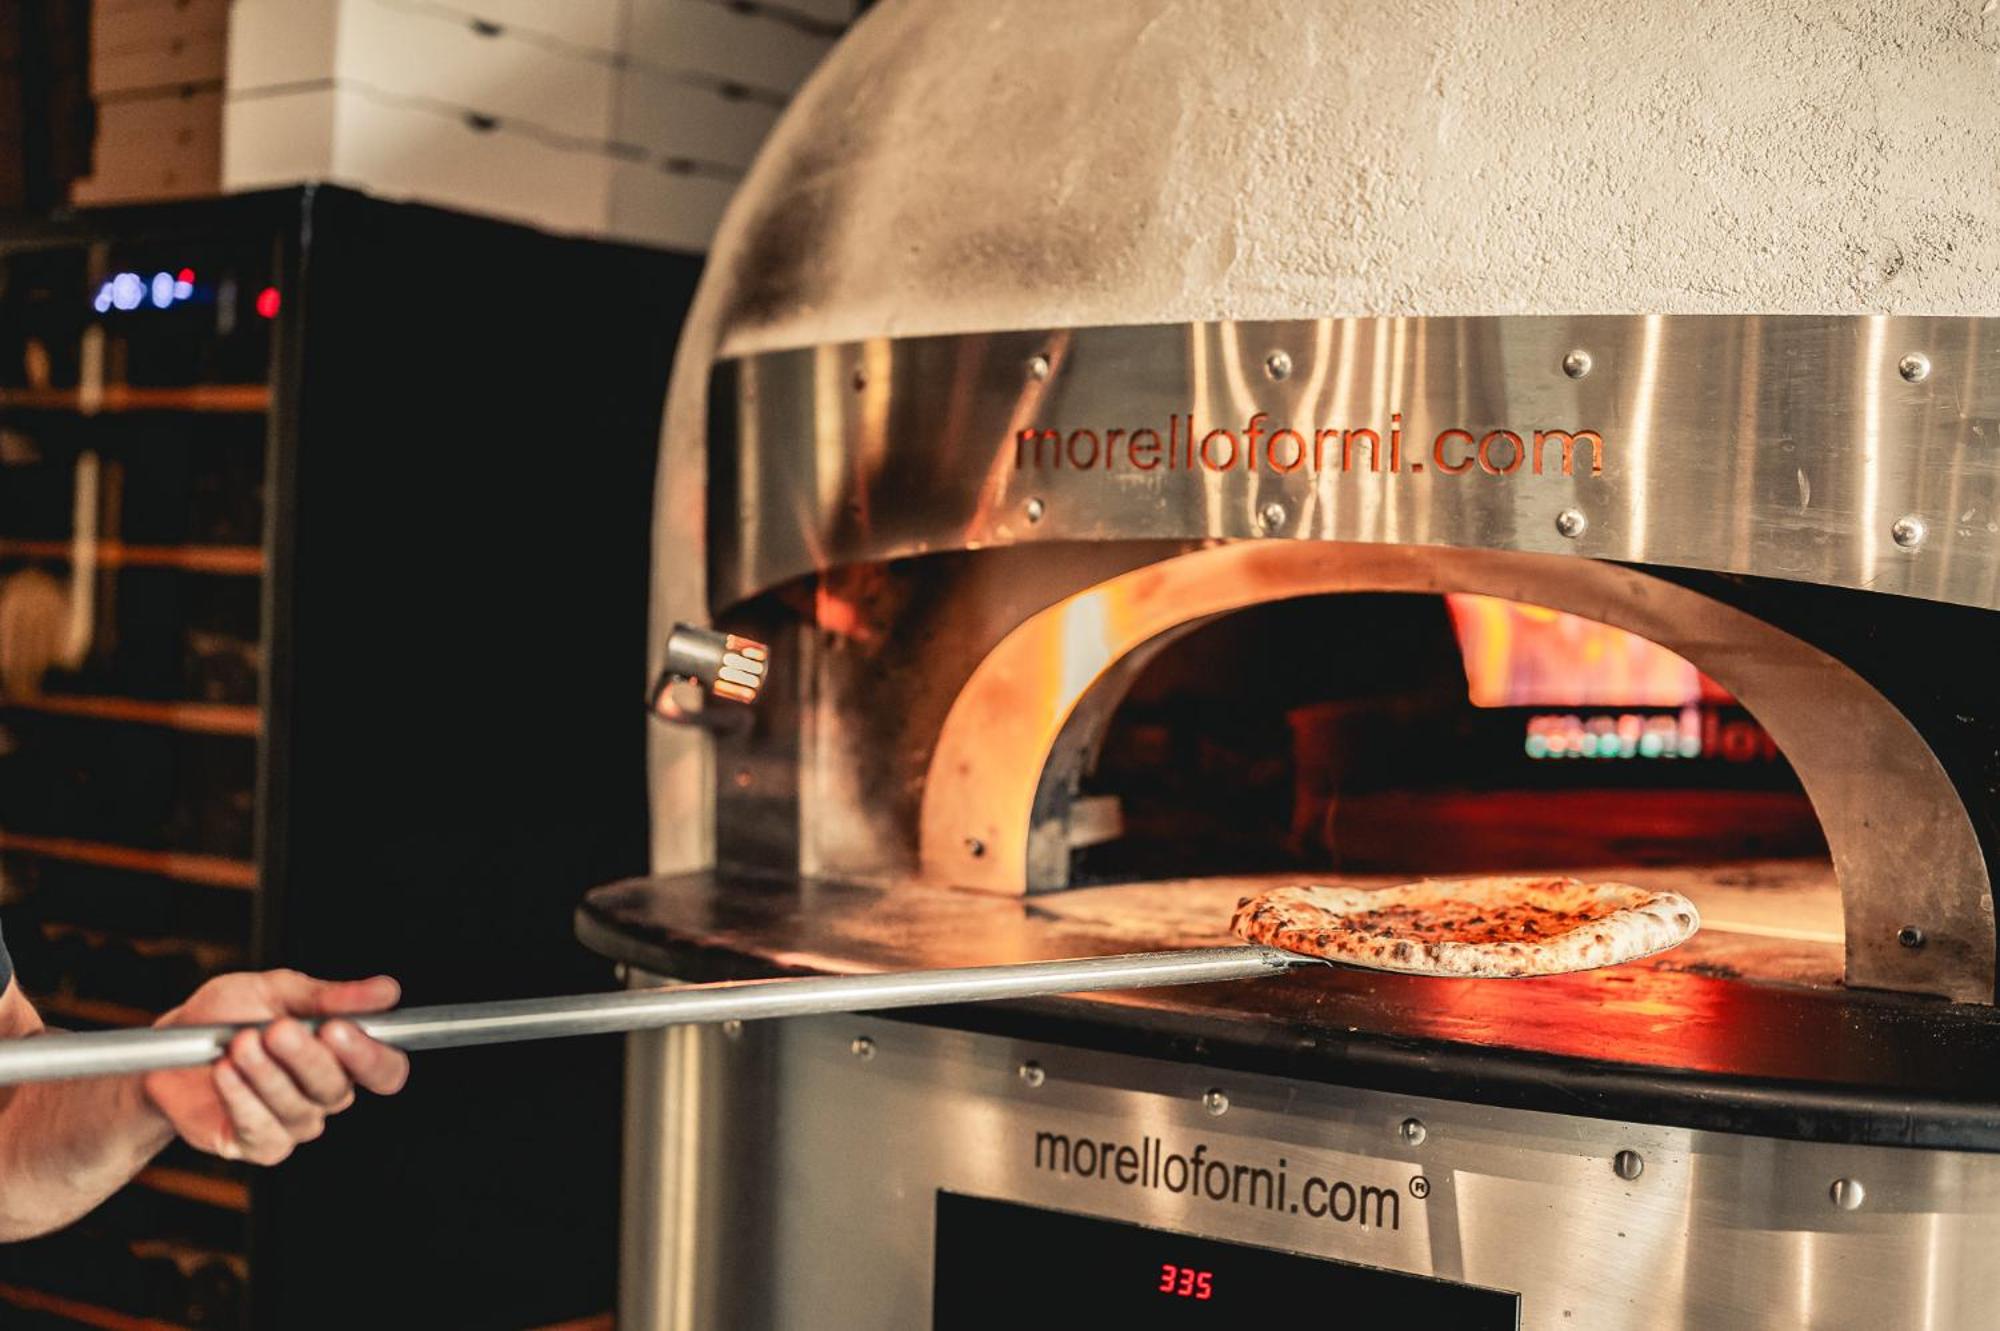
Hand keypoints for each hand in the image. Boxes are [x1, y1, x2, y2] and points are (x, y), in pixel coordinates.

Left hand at [142, 971, 409, 1164]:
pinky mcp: (257, 1145)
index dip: (371, 1056)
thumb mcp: (276, 991)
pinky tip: (224, 1072)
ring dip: (266, 1074)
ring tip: (239, 1045)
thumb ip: (329, 996)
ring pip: (299, 1110)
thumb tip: (386, 991)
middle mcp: (325, 1095)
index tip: (339, 1029)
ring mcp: (293, 1124)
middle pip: (338, 1089)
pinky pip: (262, 1131)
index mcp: (342, 1055)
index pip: (385, 1070)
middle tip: (276, 1030)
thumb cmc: (226, 1016)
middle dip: (305, 1057)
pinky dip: (241, 1098)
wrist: (167, 1051)